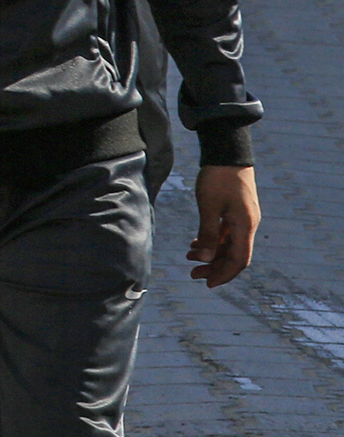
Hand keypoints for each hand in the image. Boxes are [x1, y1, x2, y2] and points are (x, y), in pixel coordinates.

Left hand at [191, 165, 259, 285]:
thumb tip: (205, 259)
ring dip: (211, 253)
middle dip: (214, 266)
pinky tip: (195, 243)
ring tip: (189, 258)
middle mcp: (247, 225)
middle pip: (234, 254)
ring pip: (229, 244)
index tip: (207, 283)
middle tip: (193, 273)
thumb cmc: (217, 178)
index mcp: (245, 226)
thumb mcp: (209, 206)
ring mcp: (242, 217)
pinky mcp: (235, 210)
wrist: (227, 152)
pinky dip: (212, 240)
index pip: (238, 260)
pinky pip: (226, 232)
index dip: (224, 274)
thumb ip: (208, 233)